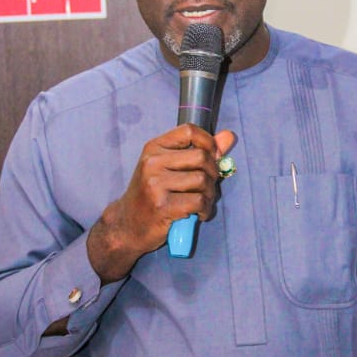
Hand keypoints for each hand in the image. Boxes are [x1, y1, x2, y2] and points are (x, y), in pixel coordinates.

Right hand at [86, 124, 235, 282]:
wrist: (127, 225)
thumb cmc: (152, 194)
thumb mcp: (170, 167)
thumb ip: (200, 150)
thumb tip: (229, 136)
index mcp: (154, 148)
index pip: (189, 131)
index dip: (209, 142)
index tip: (213, 157)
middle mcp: (152, 162)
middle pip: (201, 157)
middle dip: (213, 173)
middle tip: (207, 186)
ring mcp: (155, 184)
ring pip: (202, 180)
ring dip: (210, 194)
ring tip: (201, 202)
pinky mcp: (162, 206)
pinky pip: (199, 201)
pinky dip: (205, 209)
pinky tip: (198, 214)